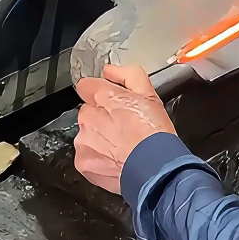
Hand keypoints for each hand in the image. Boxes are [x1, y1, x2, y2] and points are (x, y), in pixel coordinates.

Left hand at [74, 65, 175, 193]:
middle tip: (123, 127)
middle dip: (101, 117)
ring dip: (99, 138)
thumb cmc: (154, 132)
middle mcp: (88, 116)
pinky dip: (98, 158)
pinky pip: (87, 155)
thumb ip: (127, 75)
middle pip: (88, 112)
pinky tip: (115, 159)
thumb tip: (109, 71)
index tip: (110, 103)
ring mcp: (84, 140)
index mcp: (102, 96)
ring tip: (121, 146)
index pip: (85, 86)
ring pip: (86, 134)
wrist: (156, 168)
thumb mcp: (149, 94)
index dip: (99, 93)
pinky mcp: (83, 162)